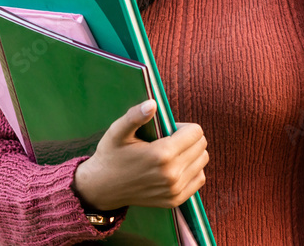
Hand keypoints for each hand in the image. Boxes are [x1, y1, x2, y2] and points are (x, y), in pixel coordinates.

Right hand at [71, 100, 208, 210]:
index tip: (167, 130)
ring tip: (172, 153)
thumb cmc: (110, 155)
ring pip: (202, 161)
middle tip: (168, 140)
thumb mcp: (118, 131)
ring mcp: (175, 189)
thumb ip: (135, 116)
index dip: (183, 127)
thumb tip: (152, 103)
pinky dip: (193, 170)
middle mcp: (172, 174)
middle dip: (189, 138)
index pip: (196, 132)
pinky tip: (176, 166)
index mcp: (162, 154)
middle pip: (201, 145)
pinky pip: (199, 179)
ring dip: (192, 153)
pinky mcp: (175, 200)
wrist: (102, 188)